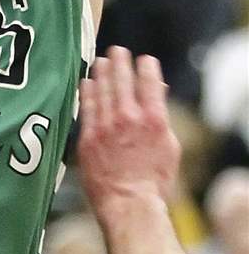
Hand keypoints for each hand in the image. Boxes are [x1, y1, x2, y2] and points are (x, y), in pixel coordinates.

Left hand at [78, 47, 180, 211]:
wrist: (130, 203)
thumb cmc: (154, 180)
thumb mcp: (169, 147)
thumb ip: (160, 116)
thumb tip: (157, 92)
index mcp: (153, 120)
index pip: (149, 83)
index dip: (146, 67)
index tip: (143, 58)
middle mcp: (129, 118)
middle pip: (122, 80)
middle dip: (119, 61)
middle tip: (117, 50)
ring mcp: (106, 126)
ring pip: (101, 89)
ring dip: (101, 72)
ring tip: (101, 60)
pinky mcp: (88, 135)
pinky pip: (86, 106)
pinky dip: (86, 91)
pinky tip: (85, 81)